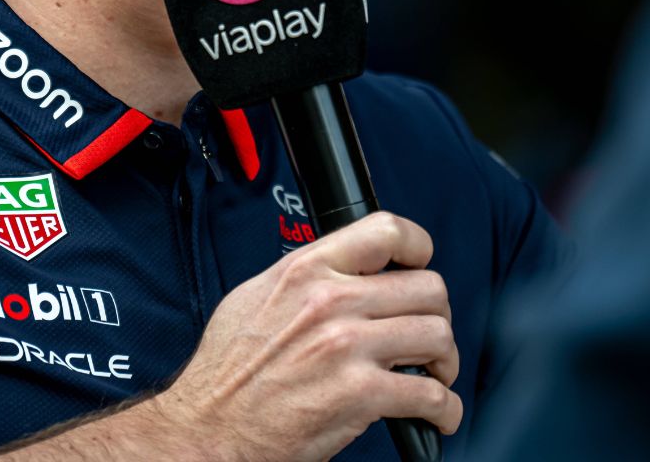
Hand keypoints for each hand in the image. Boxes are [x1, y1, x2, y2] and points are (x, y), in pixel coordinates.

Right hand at [149, 211, 459, 461]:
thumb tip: (342, 274)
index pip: (386, 232)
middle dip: (434, 315)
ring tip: (430, 374)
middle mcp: (329, 301)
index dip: (418, 248)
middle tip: (423, 337)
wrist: (211, 425)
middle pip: (428, 288)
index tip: (419, 267)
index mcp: (304, 272)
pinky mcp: (361, 394)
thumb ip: (302, 280)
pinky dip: (444, 409)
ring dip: (444, 361)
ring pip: (438, 336)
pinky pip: (434, 394)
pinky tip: (431, 413)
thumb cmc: (227, 371)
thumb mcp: (254, 298)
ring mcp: (347, 346)